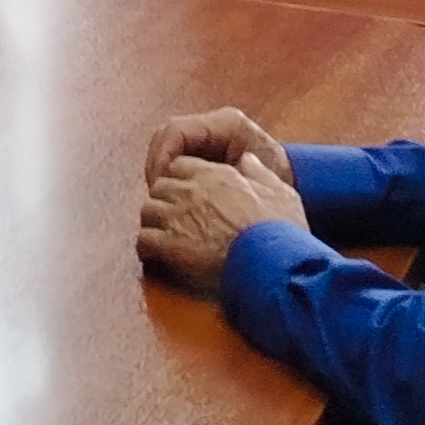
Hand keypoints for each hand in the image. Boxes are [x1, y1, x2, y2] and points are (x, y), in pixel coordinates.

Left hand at [138, 153, 306, 293]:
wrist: (271, 264)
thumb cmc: (280, 232)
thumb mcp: (281, 193)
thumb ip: (260, 173)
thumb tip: (248, 160)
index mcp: (217, 175)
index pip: (182, 165)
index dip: (182, 180)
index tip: (187, 195)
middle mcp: (192, 191)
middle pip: (161, 186)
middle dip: (165, 200)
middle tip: (174, 218)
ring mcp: (177, 217)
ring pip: (148, 210)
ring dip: (155, 223)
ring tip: (164, 237)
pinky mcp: (168, 244)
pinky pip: (144, 240)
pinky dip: (148, 248)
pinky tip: (158, 257)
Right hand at [143, 107, 294, 187]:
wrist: (294, 193)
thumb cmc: (278, 185)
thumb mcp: (255, 180)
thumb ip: (224, 175)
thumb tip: (185, 181)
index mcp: (226, 124)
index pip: (176, 130)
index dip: (162, 157)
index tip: (160, 185)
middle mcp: (213, 125)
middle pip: (165, 137)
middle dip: (156, 166)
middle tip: (157, 195)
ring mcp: (206, 137)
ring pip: (165, 148)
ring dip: (160, 174)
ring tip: (163, 200)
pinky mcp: (202, 152)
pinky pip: (174, 160)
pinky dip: (168, 179)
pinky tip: (174, 200)